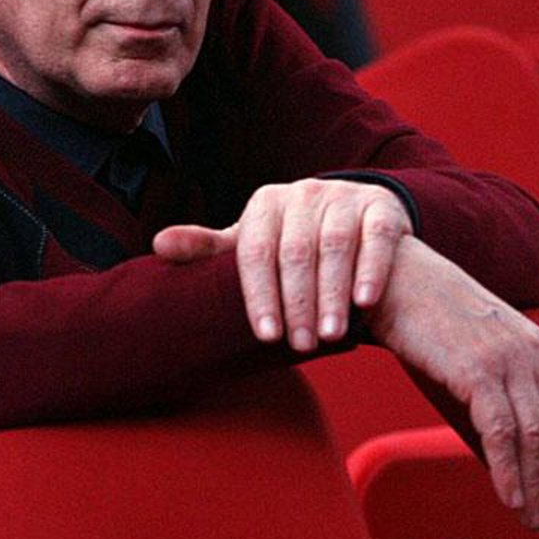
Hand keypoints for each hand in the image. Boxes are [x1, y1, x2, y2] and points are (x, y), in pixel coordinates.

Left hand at [153, 178, 412, 352]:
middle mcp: (304, 193)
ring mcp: (344, 197)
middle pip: (296, 252)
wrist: (347, 221)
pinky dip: (370, 270)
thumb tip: (157, 244)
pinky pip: (376, 238)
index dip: (259, 295)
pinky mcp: (381, 207)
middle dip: (297, 302)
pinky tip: (364, 303)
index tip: (265, 335)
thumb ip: (207, 247)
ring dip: (333, 293)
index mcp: (265, 203)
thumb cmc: (285, 242)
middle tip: (300, 345)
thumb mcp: (249, 243)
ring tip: (330, 335)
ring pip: (336, 246)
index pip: (255, 251)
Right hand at [368, 236, 538, 530]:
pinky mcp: (475, 368)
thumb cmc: (429, 316)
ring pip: (538, 435)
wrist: (395, 278)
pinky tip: (508, 496)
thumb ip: (503, 383)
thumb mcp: (481, 345)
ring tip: (532, 518)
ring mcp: (506, 359)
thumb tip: (509, 445)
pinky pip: (501, 431)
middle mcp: (533, 353)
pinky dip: (509, 471)